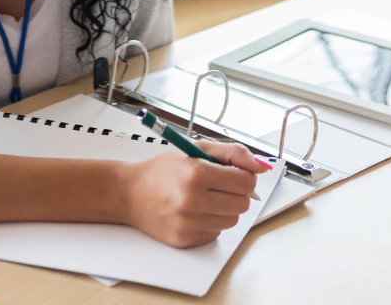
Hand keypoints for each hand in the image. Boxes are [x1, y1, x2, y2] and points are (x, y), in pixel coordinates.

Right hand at [120, 140, 270, 247]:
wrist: (129, 193)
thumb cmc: (162, 171)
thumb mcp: (194, 150)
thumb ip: (232, 153)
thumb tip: (262, 167)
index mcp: (196, 173)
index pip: (246, 181)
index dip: (244, 176)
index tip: (234, 174)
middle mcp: (192, 200)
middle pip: (243, 203)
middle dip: (235, 192)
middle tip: (218, 185)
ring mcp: (188, 223)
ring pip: (232, 220)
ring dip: (224, 208)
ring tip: (204, 198)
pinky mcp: (185, 240)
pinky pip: (215, 233)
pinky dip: (210, 222)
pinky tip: (193, 212)